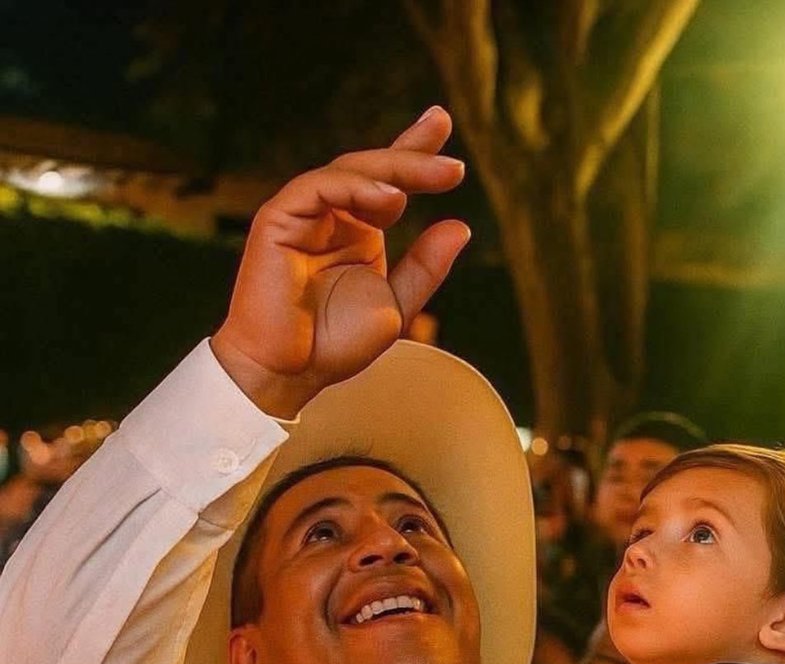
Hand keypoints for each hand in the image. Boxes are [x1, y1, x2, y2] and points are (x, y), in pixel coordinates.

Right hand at [211, 106, 468, 417]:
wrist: (287, 373)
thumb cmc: (332, 345)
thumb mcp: (394, 304)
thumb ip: (425, 267)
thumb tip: (461, 226)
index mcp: (356, 230)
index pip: (386, 181)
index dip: (413, 150)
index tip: (443, 124)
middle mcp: (330, 216)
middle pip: (371, 170)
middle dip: (414, 157)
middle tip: (454, 164)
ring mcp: (302, 214)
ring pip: (347, 171)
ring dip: (394, 170)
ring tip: (436, 176)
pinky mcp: (278, 219)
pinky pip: (318, 186)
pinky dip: (355, 187)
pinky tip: (391, 199)